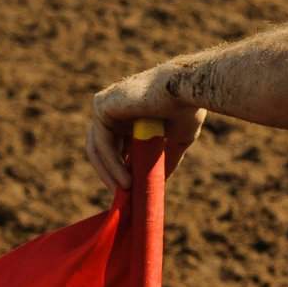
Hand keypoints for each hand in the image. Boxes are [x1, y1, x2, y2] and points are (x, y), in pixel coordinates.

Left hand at [86, 65, 207, 192]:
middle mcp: (114, 108)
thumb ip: (166, 158)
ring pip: (99, 148)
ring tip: (126, 193)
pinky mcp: (102, 106)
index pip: (115, 144)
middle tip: (123, 196)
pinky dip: (112, 165)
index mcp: (129, 113)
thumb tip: (161, 181)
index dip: (120, 167)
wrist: (188, 89)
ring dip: (110, 174)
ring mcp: (105, 105)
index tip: (130, 189)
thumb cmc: (187, 108)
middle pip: (103, 148)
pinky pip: (102, 143)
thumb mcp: (177, 140)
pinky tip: (126, 182)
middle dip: (111, 173)